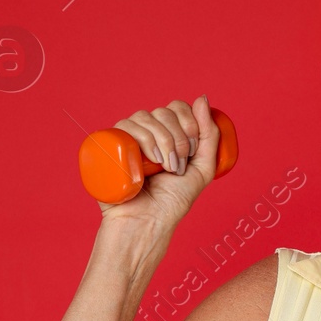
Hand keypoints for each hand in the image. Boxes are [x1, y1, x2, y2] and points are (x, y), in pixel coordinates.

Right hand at [97, 95, 220, 230]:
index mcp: (167, 134)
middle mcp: (146, 133)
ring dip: (162, 141)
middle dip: (177, 138)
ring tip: (163, 168)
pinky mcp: (110, 146)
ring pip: (145, 116)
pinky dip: (140, 137)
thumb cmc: (172, 202)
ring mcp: (128, 139)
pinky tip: (148, 159)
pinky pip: (123, 125)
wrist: (147, 223)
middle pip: (163, 111)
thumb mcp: (203, 168)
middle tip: (177, 166)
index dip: (188, 122)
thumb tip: (202, 98)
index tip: (192, 150)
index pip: (177, 107)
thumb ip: (210, 136)